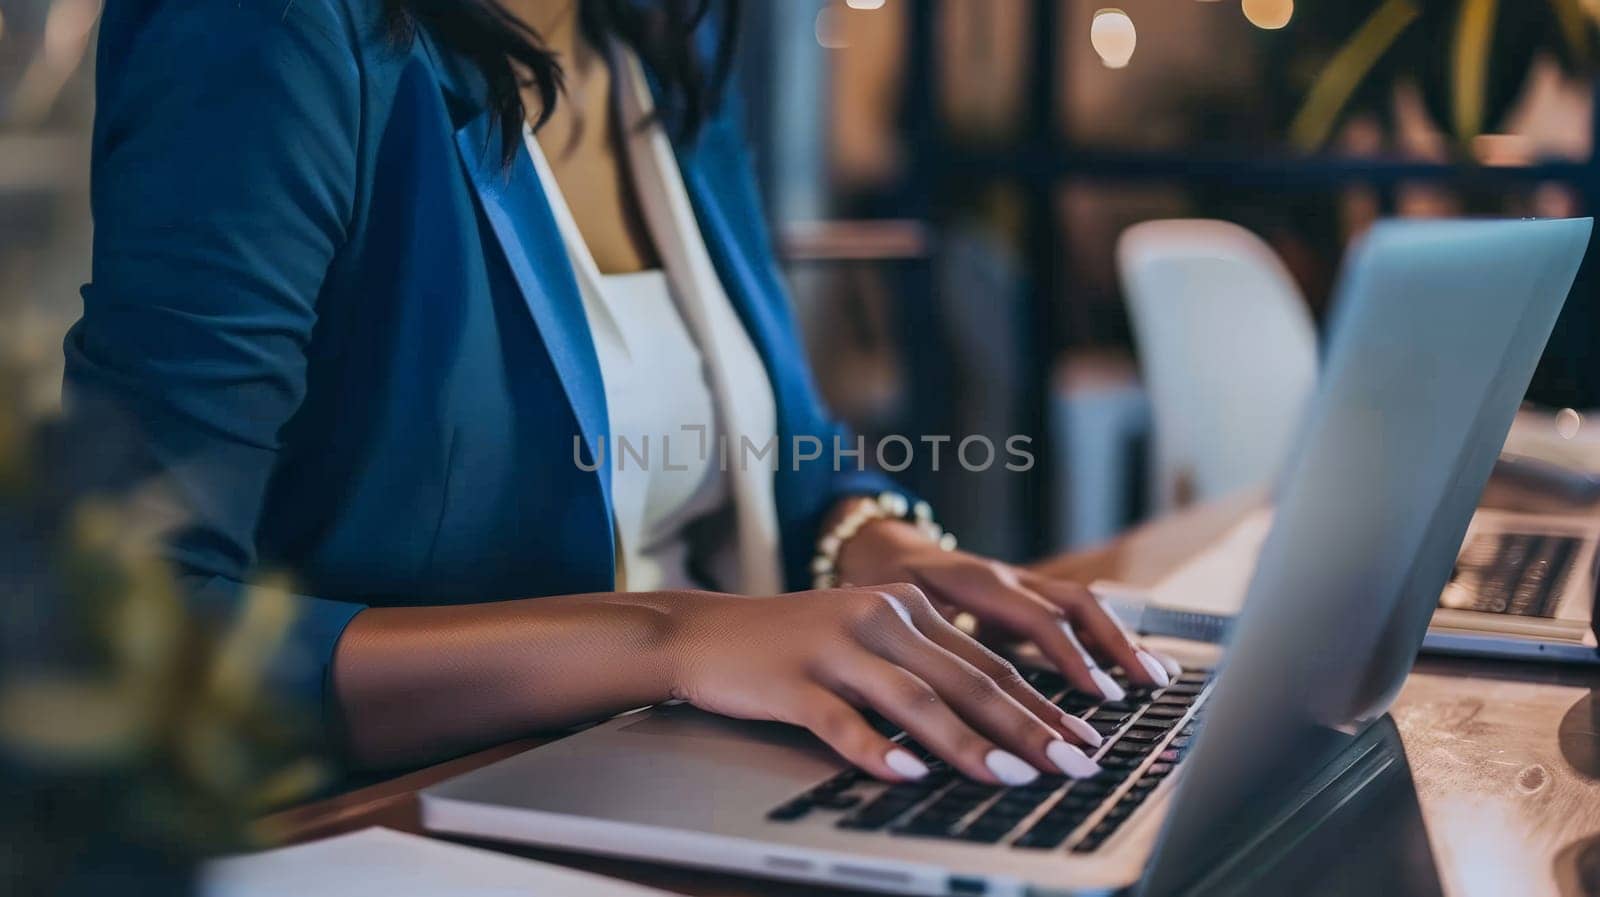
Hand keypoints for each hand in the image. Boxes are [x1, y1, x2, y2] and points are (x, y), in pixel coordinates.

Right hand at [661, 584, 1103, 784]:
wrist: (704, 634)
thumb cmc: (792, 647)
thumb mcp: (867, 639)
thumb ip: (925, 667)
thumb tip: (998, 722)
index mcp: (907, 607)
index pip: (990, 663)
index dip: (1042, 705)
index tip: (1084, 740)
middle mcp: (879, 618)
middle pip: (966, 681)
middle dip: (1027, 728)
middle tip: (1074, 764)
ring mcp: (835, 647)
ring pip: (914, 701)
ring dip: (966, 744)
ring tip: (1011, 777)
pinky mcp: (792, 680)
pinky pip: (841, 721)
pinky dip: (876, 750)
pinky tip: (905, 775)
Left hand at [835, 513, 1180, 701]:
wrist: (876, 547)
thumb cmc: (875, 583)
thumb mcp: (889, 609)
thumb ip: (913, 640)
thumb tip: (930, 692)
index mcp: (972, 579)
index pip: (1034, 615)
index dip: (1068, 655)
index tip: (1096, 692)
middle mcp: (1004, 576)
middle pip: (1073, 604)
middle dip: (1113, 645)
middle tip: (1146, 685)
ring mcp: (1018, 582)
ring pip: (1081, 605)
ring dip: (1119, 641)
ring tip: (1157, 677)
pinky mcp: (1023, 595)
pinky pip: (1072, 613)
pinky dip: (1103, 640)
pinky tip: (1131, 668)